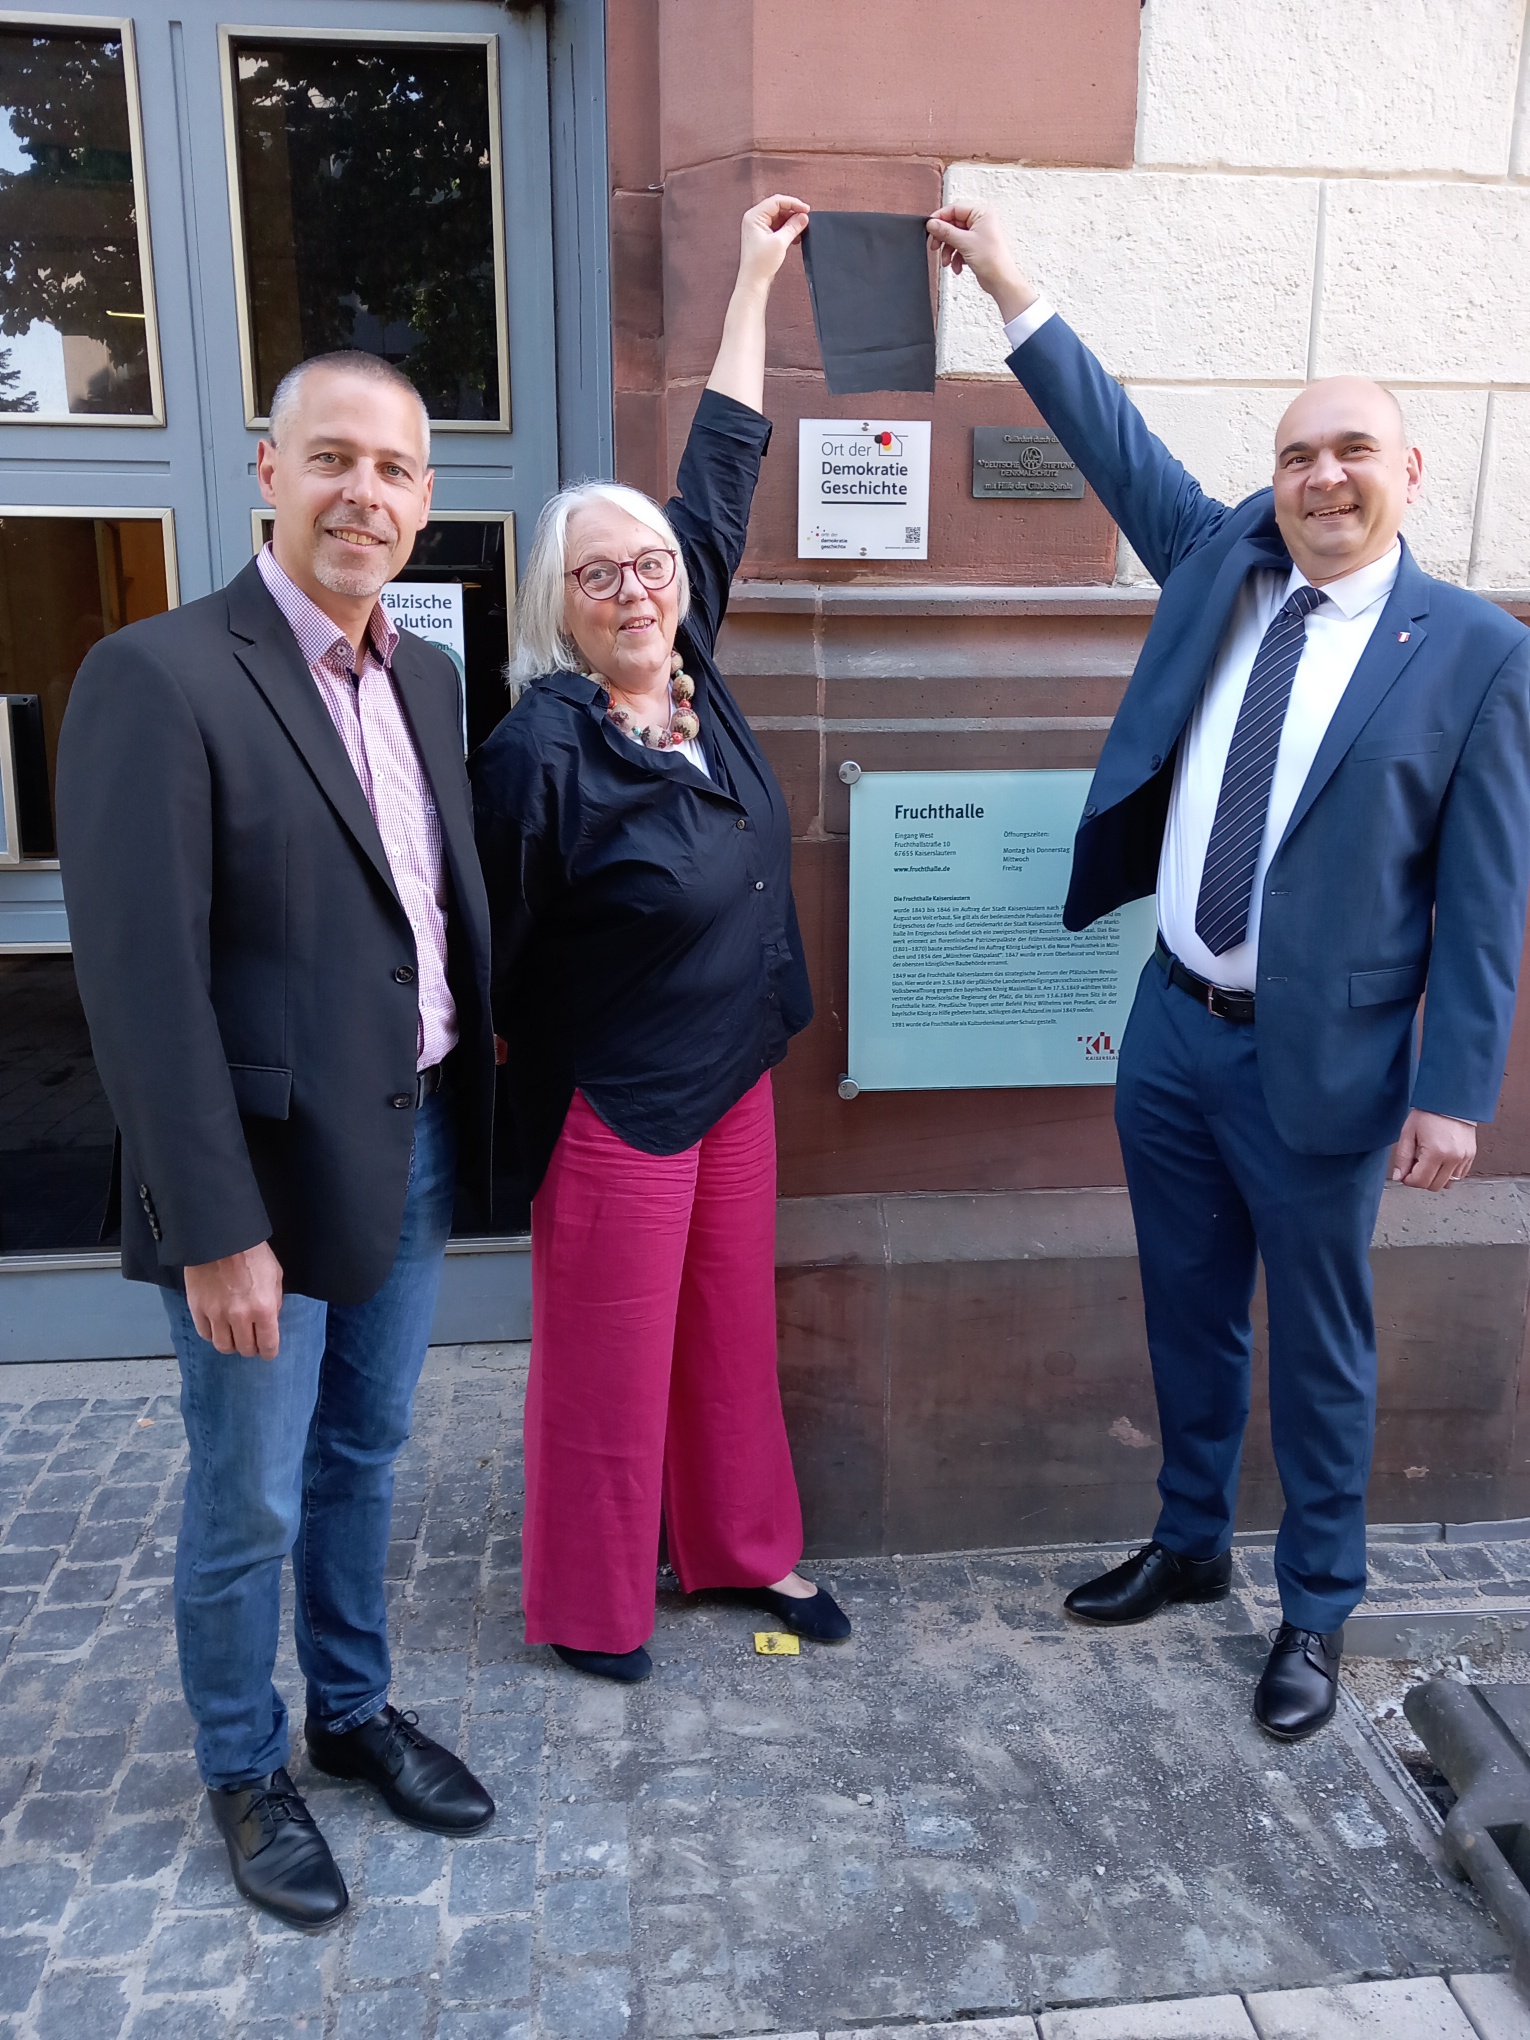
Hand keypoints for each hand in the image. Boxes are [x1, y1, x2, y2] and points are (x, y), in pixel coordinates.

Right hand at [184, 1241, 283, 1357]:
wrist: (220, 1238)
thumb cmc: (252, 1253)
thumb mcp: (275, 1276)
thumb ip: (275, 1302)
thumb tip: (270, 1321)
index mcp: (263, 1308)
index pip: (267, 1345)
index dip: (269, 1352)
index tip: (267, 1352)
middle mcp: (240, 1316)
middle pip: (244, 1349)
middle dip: (251, 1348)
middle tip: (252, 1342)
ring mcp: (216, 1314)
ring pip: (223, 1346)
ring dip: (231, 1345)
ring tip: (234, 1337)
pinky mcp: (197, 1309)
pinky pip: (205, 1334)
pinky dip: (213, 1334)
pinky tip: (218, 1327)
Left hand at [735, 192, 809, 293]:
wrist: (753, 281)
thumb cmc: (760, 264)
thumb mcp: (780, 242)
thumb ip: (793, 227)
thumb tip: (803, 217)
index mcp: (754, 216)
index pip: (776, 201)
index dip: (793, 203)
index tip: (806, 209)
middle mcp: (754, 219)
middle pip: (778, 207)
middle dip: (793, 212)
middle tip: (806, 218)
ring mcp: (758, 228)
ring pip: (779, 217)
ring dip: (791, 221)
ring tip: (802, 228)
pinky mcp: (763, 236)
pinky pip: (778, 226)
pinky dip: (787, 229)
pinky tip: (796, 235)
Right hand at [926, 202, 1035, 322]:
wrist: (1001, 281)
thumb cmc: (992, 260)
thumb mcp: (964, 243)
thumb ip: (946, 232)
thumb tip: (932, 224)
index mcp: (982, 213)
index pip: (955, 209)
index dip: (940, 218)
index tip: (930, 227)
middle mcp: (981, 221)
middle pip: (953, 224)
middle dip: (944, 239)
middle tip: (935, 247)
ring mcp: (978, 234)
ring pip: (955, 237)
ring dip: (948, 251)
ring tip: (947, 262)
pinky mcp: (976, 246)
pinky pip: (959, 247)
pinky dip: (955, 257)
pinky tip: (957, 266)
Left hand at [1391, 1110, 1475, 1191]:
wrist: (1451, 1100)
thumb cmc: (1429, 1113)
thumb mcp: (1408, 1133)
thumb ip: (1402, 1157)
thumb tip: (1399, 1176)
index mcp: (1436, 1153)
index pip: (1420, 1181)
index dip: (1409, 1180)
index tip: (1405, 1173)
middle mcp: (1453, 1158)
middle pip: (1434, 1186)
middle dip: (1421, 1180)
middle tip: (1415, 1166)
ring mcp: (1464, 1158)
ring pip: (1448, 1183)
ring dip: (1435, 1177)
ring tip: (1428, 1162)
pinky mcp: (1471, 1156)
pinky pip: (1459, 1176)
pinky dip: (1448, 1174)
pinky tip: (1440, 1161)